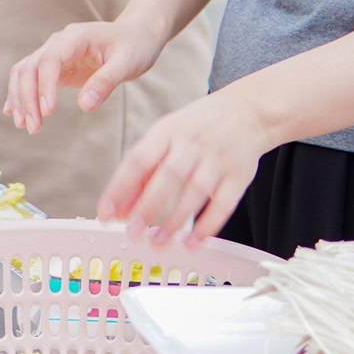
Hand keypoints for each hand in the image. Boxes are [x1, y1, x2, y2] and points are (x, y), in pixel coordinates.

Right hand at [3, 16, 162, 133]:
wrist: (135, 36)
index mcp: (75, 38)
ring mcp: (53, 53)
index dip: (45, 86)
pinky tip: (12, 112)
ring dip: (20, 98)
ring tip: (25, 126)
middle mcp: (58, 43)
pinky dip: (20, 94)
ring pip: (24, 72)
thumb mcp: (127, 64)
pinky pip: (29, 78)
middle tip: (34, 128)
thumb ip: (105, 83)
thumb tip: (84, 106)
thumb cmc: (134, 47)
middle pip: (30, 67)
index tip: (48, 112)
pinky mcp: (54, 66)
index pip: (50, 60)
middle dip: (27, 98)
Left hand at [96, 90, 272, 242]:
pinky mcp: (239, 175)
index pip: (139, 159)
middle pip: (168, 176)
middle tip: (133, 233)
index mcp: (166, 131)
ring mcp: (217, 159)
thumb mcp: (165, 136)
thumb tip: (118, 209)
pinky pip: (224, 204)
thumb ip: (142, 172)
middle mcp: (192, 143)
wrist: (247, 110)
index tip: (106, 214)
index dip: (120, 188)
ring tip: (158, 242)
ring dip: (175, 221)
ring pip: (195, 192)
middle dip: (148, 208)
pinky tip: (193, 242)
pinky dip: (208, 225)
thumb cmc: (197, 128)